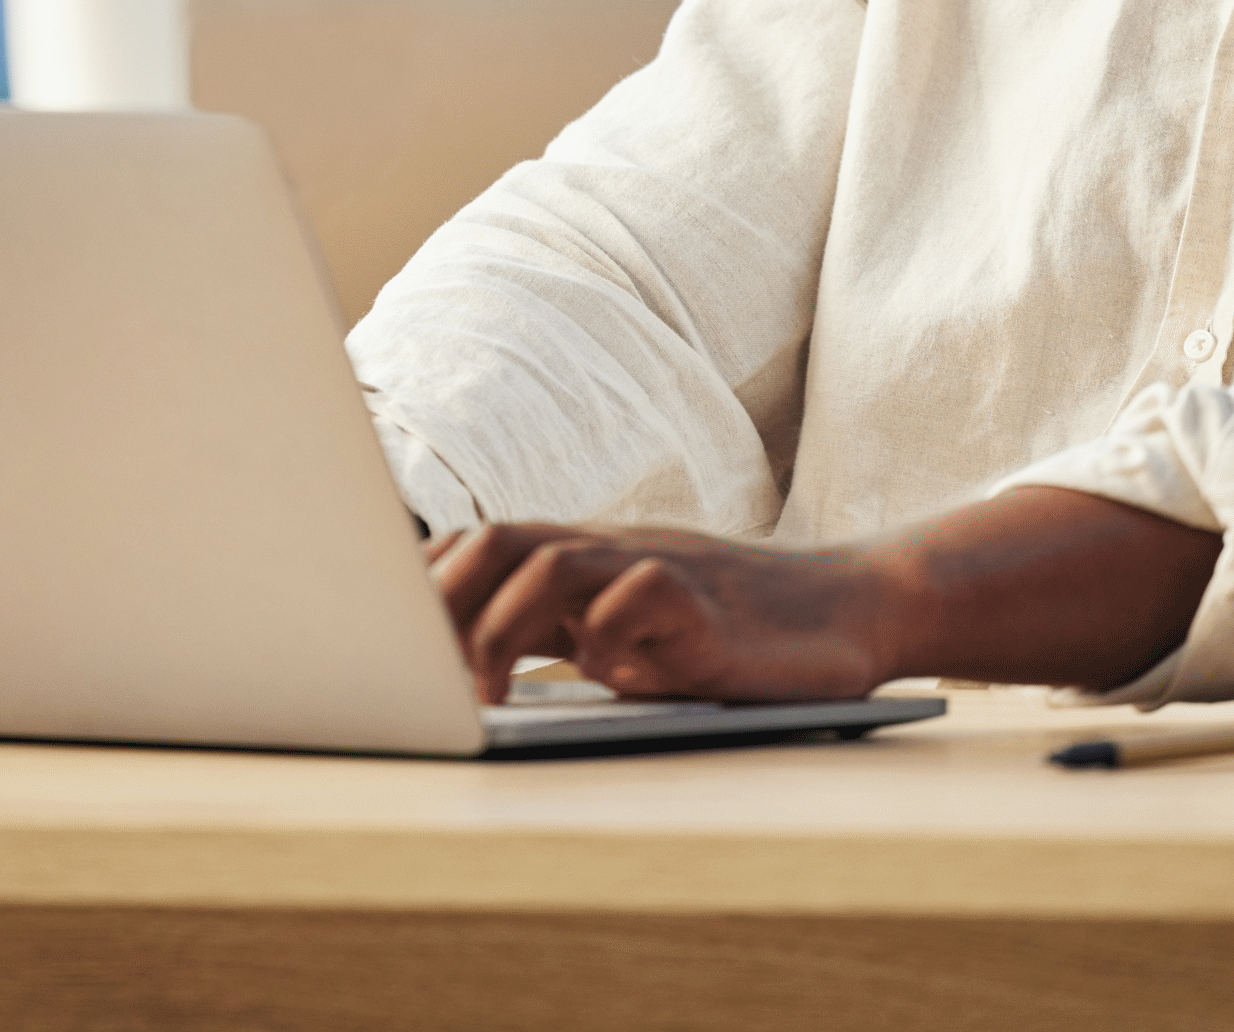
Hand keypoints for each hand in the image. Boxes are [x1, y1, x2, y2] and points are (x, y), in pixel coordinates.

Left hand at [430, 488, 1220, 704]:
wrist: (855, 604)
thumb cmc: (734, 624)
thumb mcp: (632, 623)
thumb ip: (562, 625)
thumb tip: (463, 654)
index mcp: (590, 551)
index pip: (480, 543)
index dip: (420, 586)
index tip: (378, 642)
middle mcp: (617, 548)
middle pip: (498, 539)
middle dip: (440, 604)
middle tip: (415, 675)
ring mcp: (662, 569)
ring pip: (554, 566)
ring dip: (503, 628)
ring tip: (487, 695)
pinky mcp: (710, 606)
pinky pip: (642, 600)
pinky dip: (608, 637)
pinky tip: (607, 675)